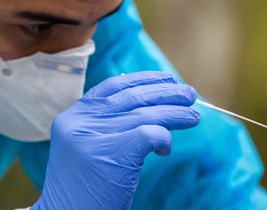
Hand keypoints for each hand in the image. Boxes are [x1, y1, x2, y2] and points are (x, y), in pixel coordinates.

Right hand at [32, 71, 199, 209]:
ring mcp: (94, 136)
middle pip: (132, 98)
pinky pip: (151, 134)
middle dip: (165, 93)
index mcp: (73, 117)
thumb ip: (107, 124)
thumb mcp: (86, 147)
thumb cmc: (83, 187)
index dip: (143, 80)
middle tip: (189, 93)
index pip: (113, 87)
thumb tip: (147, 103)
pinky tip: (166, 148)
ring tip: (193, 115)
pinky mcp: (112, 152)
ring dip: (175, 114)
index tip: (166, 79)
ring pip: (145, 115)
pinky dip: (164, 137)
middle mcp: (80, 122)